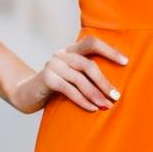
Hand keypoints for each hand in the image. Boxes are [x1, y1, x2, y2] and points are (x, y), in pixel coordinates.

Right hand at [7, 34, 129, 114]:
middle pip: (88, 64)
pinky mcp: (46, 78)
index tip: (126, 62)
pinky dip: (82, 100)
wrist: (26, 95)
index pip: (92, 43)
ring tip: (106, 106)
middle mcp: (62, 54)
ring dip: (95, 94)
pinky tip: (92, 108)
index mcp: (71, 50)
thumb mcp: (73, 77)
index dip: (109, 50)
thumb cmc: (56, 87)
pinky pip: (68, 89)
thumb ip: (87, 74)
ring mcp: (53, 64)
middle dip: (104, 81)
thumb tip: (115, 85)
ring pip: (79, 78)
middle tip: (116, 96)